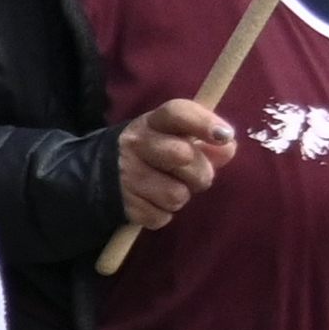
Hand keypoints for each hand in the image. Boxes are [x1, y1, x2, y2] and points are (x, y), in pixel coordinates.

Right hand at [117, 93, 234, 233]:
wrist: (100, 172)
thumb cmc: (154, 151)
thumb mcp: (177, 137)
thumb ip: (208, 141)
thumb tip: (227, 148)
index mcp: (153, 122)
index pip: (177, 112)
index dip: (203, 123)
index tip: (225, 136)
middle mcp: (135, 143)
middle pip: (183, 155)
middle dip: (200, 171)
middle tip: (195, 175)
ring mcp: (126, 174)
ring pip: (176, 194)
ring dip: (181, 195)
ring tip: (169, 188)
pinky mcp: (123, 204)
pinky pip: (161, 216)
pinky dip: (163, 213)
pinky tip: (153, 201)